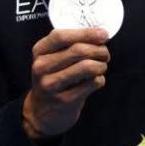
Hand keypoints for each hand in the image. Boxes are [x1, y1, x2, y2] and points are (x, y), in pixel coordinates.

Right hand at [20, 26, 109, 141]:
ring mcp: (52, 84)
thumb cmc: (52, 79)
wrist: (41, 112)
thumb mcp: (51, 59)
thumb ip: (68, 46)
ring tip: (102, 67)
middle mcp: (41, 67)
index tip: (103, 34)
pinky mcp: (65, 100)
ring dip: (102, 65)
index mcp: (39, 52)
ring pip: (87, 67)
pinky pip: (92, 83)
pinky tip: (96, 80)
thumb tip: (99, 34)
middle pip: (78, 50)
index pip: (61, 36)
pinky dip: (100, 79)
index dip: (86, 33)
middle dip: (99, 50)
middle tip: (105, 53)